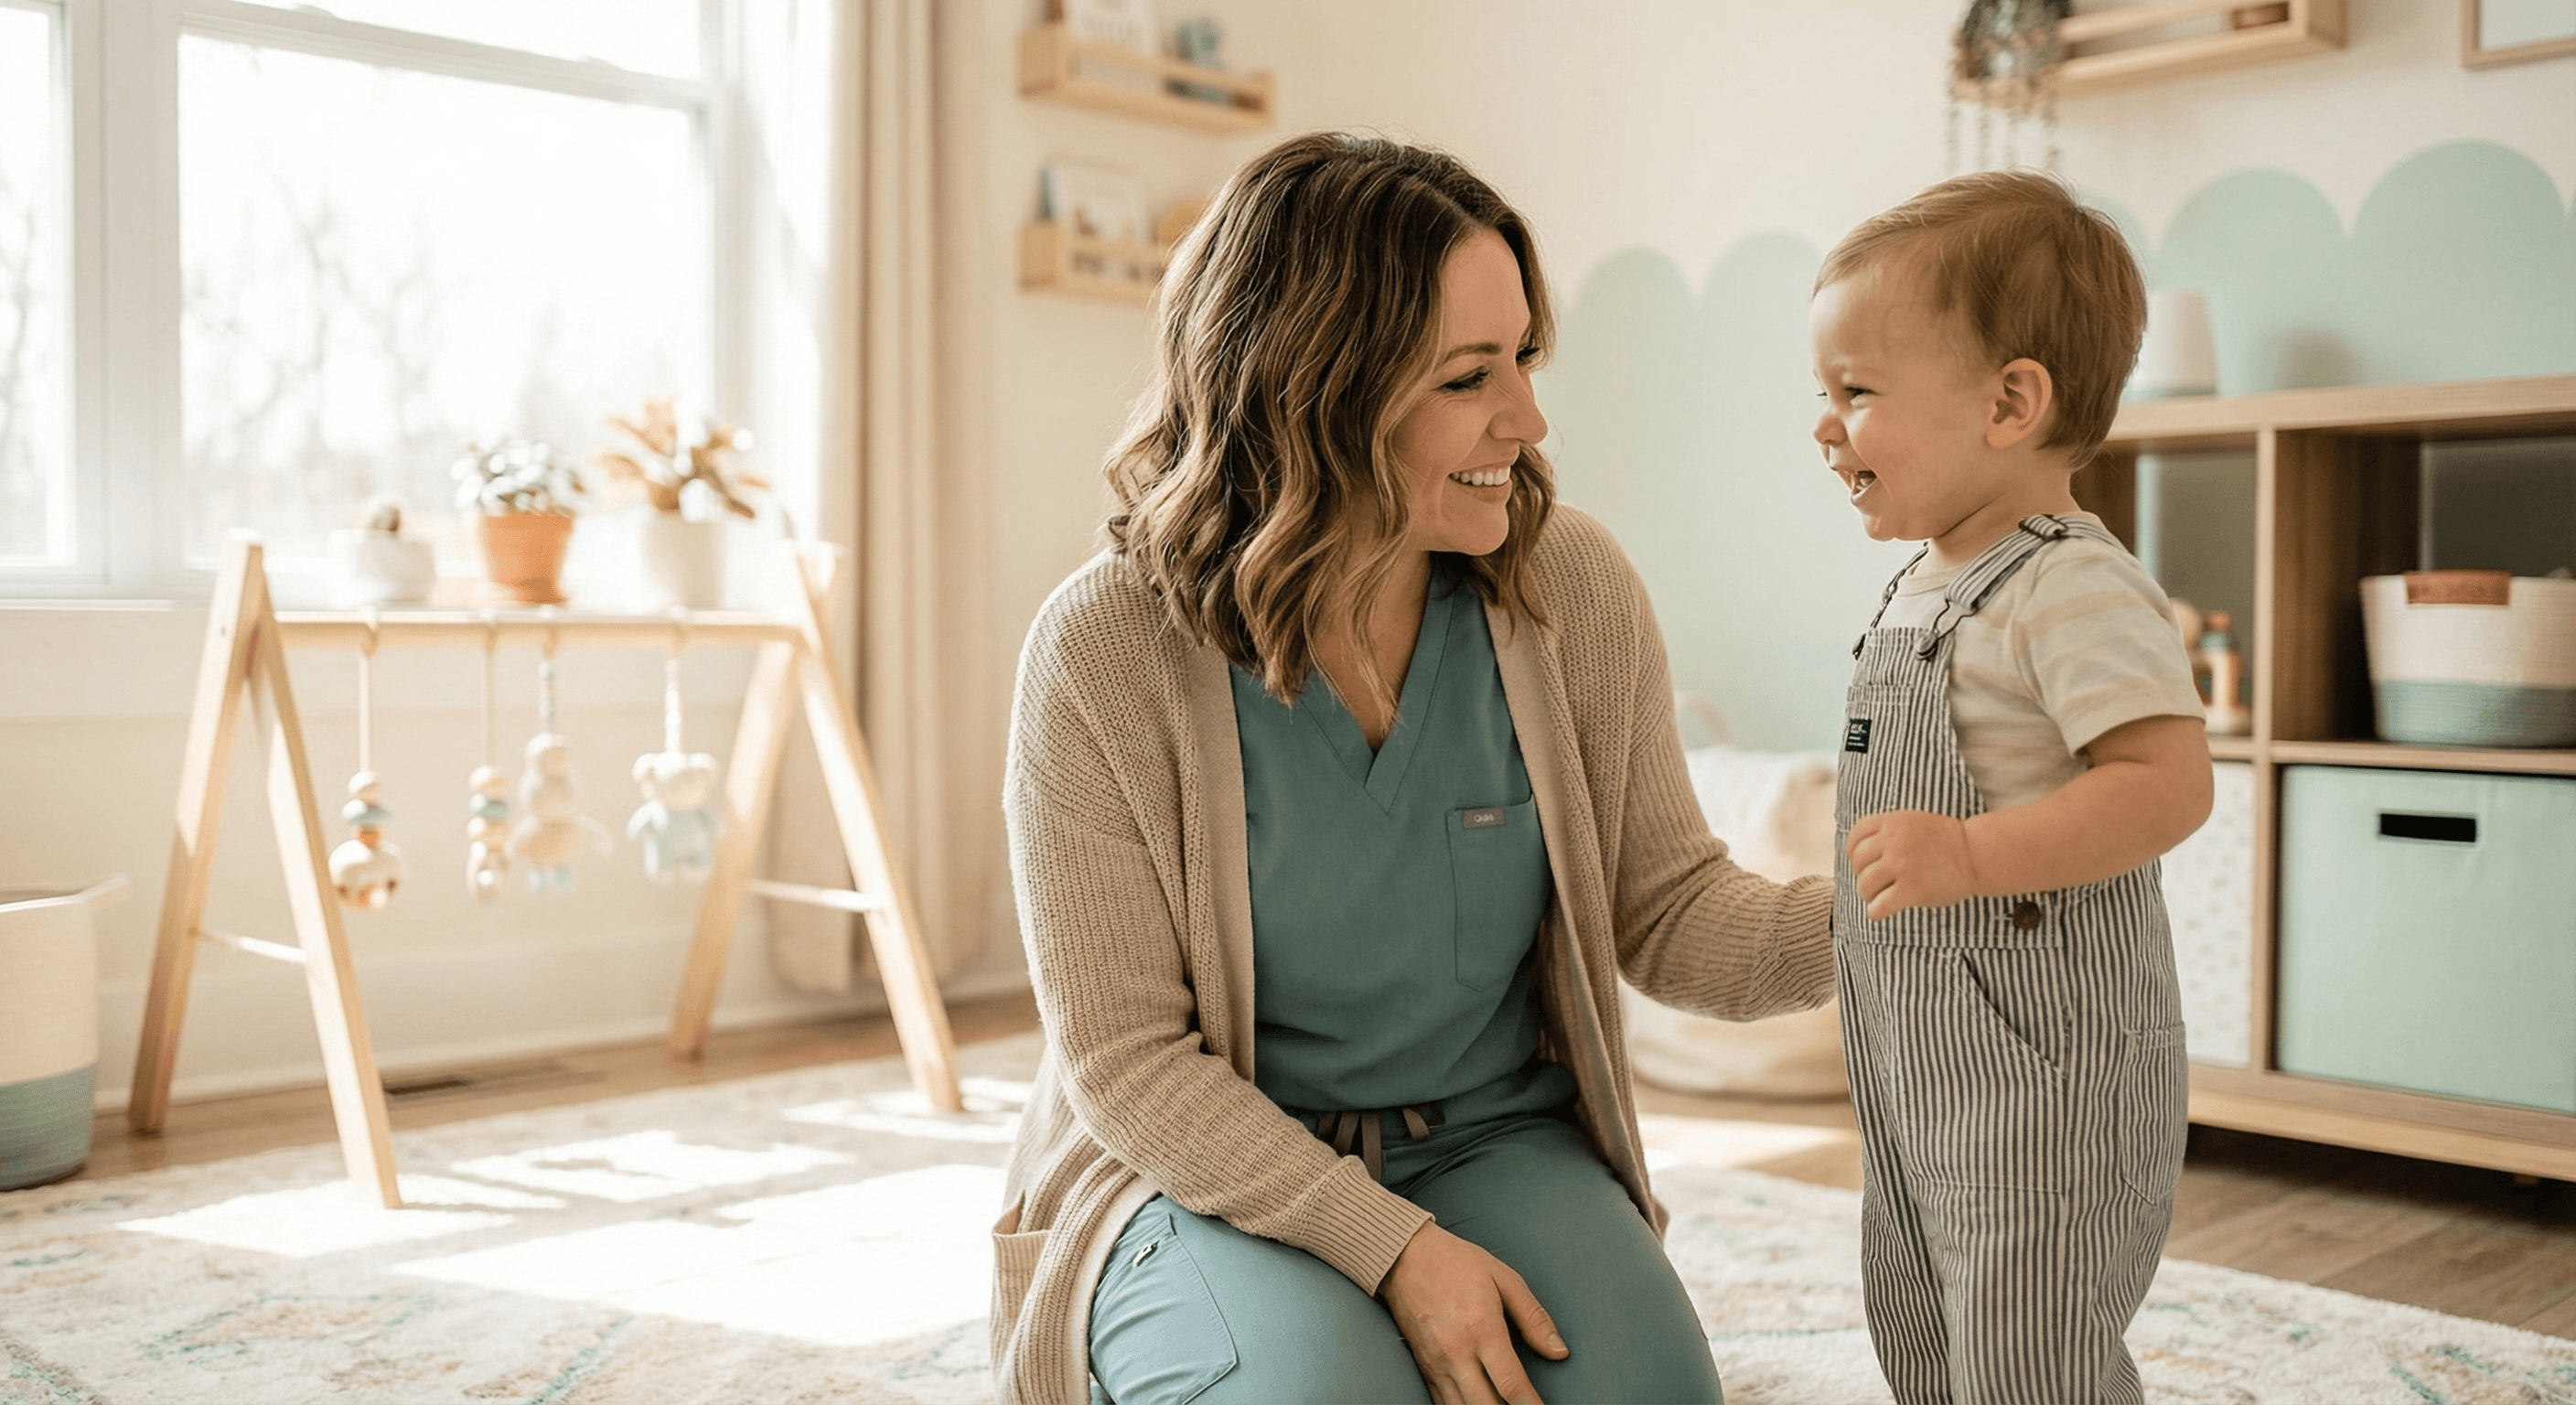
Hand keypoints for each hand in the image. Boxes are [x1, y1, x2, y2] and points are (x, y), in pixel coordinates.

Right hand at [1378, 1222, 1567, 1403]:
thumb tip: (1559, 1351)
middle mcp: (1457, 1353)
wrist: (1405, 1257)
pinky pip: (1442, 1404)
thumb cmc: (1456, 1263)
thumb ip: (1534, 1318)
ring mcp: (1437, 1364)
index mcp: (1482, 1329)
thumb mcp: (1504, 1278)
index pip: (1511, 1384)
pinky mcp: (1424, 1368)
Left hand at [1846, 809, 1978, 918]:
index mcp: (1892, 822)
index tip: (1864, 863)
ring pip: (1865, 886)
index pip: (1855, 837)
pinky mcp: (1911, 890)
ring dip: (1869, 895)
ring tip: (1879, 897)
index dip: (1855, 853)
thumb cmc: (1943, 842)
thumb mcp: (1912, 823)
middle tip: (1876, 882)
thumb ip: (1886, 831)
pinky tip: (1881, 912)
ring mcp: (1902, 865)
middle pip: (1858, 863)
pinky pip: (1879, 907)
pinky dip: (1876, 913)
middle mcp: (1893, 841)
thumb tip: (1853, 853)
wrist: (1976, 855)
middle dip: (1863, 874)